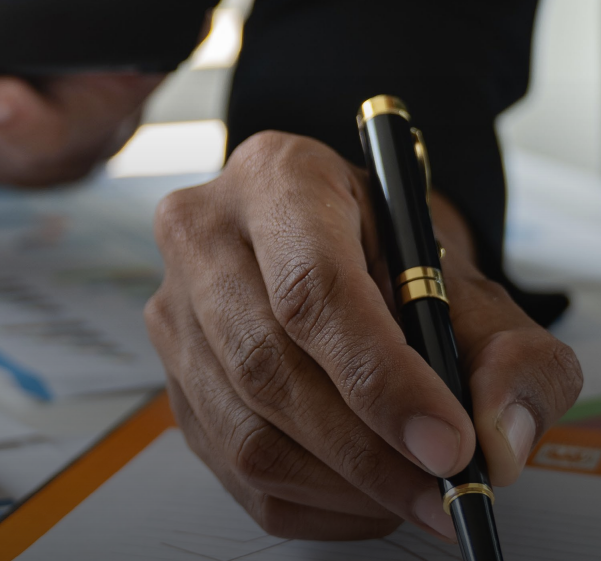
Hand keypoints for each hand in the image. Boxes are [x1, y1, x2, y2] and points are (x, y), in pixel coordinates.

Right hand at [146, 131, 582, 540]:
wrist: (329, 243)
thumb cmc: (387, 252)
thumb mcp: (466, 277)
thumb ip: (507, 350)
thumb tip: (495, 439)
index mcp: (277, 179)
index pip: (311, 286)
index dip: (379, 376)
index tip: (447, 442)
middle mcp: (203, 235)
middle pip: (267, 365)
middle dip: (364, 448)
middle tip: (441, 488)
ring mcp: (174, 307)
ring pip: (244, 428)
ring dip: (339, 483)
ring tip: (410, 491)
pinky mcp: (171, 372)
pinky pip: (229, 464)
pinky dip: (307, 499)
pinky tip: (360, 489)